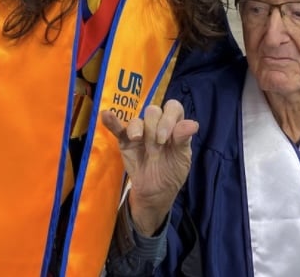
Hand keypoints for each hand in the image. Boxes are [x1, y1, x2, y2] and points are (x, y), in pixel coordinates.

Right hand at [101, 100, 198, 236]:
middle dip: (155, 126)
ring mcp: (140, 132)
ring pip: (137, 120)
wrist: (156, 193)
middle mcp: (157, 124)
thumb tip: (193, 124)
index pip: (173, 108)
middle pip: (153, 111)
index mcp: (174, 125)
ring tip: (138, 139)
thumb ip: (184, 140)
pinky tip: (106, 115)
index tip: (167, 137)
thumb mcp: (182, 158)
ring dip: (138, 128)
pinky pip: (118, 129)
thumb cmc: (172, 171)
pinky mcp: (125, 142)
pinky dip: (112, 122)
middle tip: (158, 144)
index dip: (169, 117)